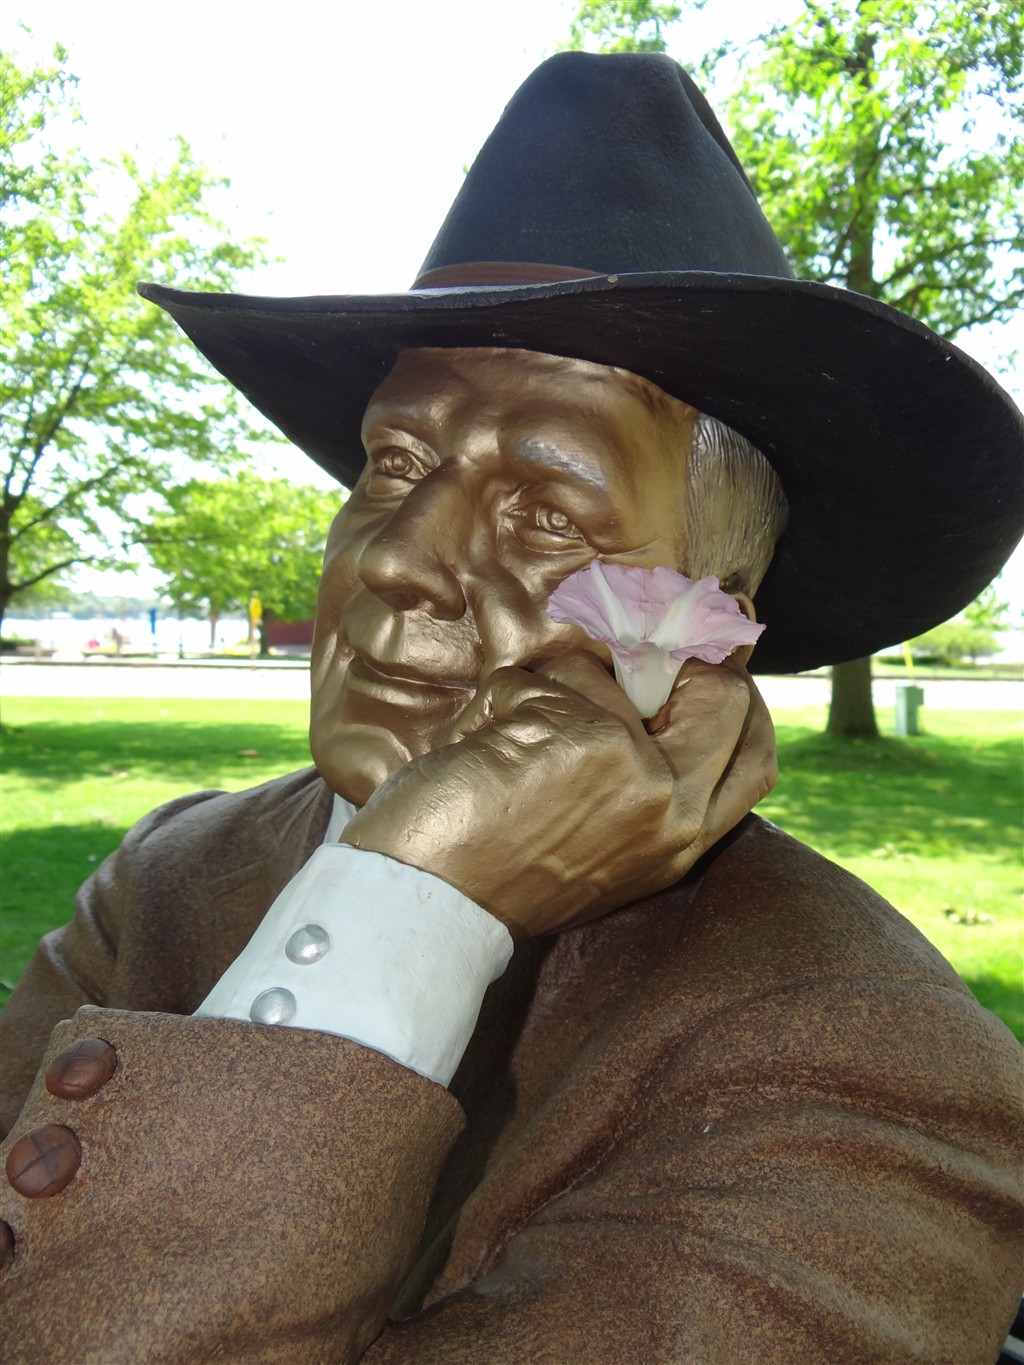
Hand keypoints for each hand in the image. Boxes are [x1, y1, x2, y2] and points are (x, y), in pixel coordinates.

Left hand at [341, 652, 776, 937]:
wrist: (426, 908)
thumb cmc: (493, 870)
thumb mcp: (597, 840)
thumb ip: (642, 778)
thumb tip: (642, 677)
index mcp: (683, 843)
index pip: (755, 756)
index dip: (727, 700)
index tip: (680, 676)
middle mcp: (676, 810)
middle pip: (728, 695)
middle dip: (676, 663)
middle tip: (615, 666)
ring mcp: (637, 771)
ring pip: (603, 672)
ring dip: (544, 692)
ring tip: (505, 743)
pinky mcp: (583, 737)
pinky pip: (538, 678)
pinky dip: (495, 703)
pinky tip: (474, 751)